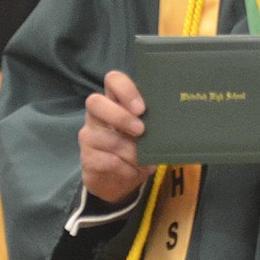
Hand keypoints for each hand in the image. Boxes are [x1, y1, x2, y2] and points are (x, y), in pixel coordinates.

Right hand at [78, 70, 154, 205]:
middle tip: (141, 130)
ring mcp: (89, 136)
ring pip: (107, 138)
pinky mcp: (87, 158)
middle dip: (121, 117)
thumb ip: (152, 119)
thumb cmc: (136, 145)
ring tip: (144, 159)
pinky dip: (126, 168)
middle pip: (95, 103)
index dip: (126, 90)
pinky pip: (108, 161)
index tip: (142, 108)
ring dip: (131, 151)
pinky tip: (134, 170)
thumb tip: (171, 119)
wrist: (119, 179)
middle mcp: (97, 114)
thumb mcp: (146, 130)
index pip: (113, 80)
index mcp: (114, 100)